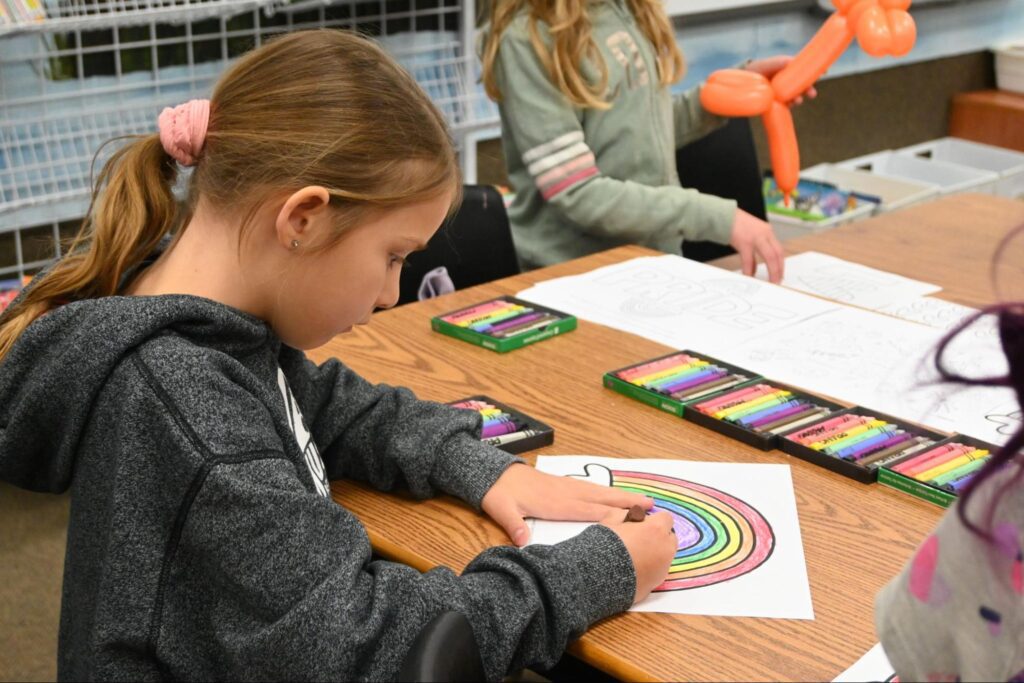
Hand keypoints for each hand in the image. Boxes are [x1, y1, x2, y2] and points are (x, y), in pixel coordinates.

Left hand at [481, 463, 653, 546]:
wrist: (494, 473)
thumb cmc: (499, 493)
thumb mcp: (502, 509)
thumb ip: (513, 524)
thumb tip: (522, 541)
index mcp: (557, 502)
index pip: (590, 511)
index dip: (613, 516)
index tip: (635, 523)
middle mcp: (567, 492)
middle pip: (604, 499)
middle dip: (628, 503)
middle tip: (653, 507)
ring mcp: (567, 486)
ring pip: (601, 492)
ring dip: (624, 496)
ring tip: (645, 500)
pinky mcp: (564, 484)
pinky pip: (593, 489)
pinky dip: (609, 492)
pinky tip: (618, 496)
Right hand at [601, 509, 676, 603]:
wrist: (600, 576)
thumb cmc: (606, 544)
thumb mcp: (611, 521)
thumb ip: (625, 514)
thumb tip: (632, 514)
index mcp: (656, 529)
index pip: (666, 518)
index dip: (654, 519)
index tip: (643, 524)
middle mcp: (665, 548)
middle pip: (670, 537)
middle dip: (659, 536)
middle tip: (641, 538)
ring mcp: (664, 567)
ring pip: (666, 555)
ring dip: (657, 552)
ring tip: (636, 555)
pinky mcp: (658, 582)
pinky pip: (659, 570)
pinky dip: (651, 568)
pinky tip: (635, 569)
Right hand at [730, 208, 784, 283]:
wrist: (724, 215)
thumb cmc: (737, 225)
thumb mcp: (751, 234)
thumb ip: (756, 248)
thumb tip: (756, 266)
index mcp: (767, 232)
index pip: (779, 250)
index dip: (781, 264)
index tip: (780, 275)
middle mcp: (764, 234)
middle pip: (778, 254)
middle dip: (779, 270)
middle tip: (777, 281)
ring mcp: (755, 238)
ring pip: (770, 257)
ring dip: (771, 271)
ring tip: (769, 281)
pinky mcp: (744, 242)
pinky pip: (749, 260)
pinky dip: (750, 270)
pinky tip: (749, 275)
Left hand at [745, 55, 817, 104]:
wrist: (744, 83)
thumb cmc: (758, 70)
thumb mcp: (770, 64)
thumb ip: (782, 62)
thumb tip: (793, 62)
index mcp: (790, 69)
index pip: (806, 70)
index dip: (815, 72)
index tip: (825, 73)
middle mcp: (788, 81)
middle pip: (803, 85)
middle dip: (809, 90)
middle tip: (812, 94)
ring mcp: (783, 91)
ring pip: (796, 96)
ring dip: (799, 99)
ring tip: (797, 101)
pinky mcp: (778, 101)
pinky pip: (787, 105)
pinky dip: (789, 105)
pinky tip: (788, 105)